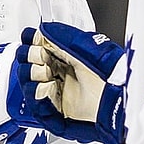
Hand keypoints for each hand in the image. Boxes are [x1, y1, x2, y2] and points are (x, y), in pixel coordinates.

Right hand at [17, 22, 125, 143]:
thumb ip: (62, 37)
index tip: (32, 39)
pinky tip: (48, 87)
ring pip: (28, 83)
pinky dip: (37, 93)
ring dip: (33, 74)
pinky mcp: (56, 114)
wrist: (114, 101)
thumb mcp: (84, 48)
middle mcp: (61, 75)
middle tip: (42, 57)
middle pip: (30, 64)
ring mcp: (58, 94)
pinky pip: (36, 105)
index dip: (33, 43)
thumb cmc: (108, 75)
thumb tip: (43, 30)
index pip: (40, 48)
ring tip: (46, 73)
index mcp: (68, 58)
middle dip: (31, 57)